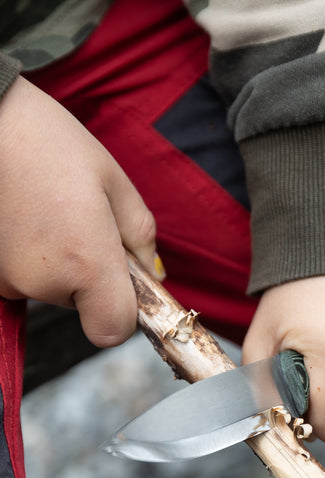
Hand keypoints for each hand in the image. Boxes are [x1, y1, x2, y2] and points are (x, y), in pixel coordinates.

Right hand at [0, 76, 161, 346]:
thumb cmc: (49, 141)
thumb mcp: (113, 181)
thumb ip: (140, 237)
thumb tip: (153, 275)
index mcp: (86, 263)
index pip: (113, 331)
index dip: (124, 312)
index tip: (124, 280)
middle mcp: (44, 283)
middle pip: (84, 306)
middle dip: (92, 275)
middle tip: (82, 220)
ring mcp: (8, 281)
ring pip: (52, 291)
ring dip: (60, 264)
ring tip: (50, 211)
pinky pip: (23, 279)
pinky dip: (30, 257)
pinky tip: (26, 216)